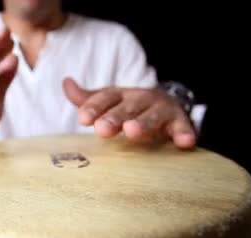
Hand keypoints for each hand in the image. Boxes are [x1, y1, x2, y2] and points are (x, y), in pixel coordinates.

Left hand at [63, 78, 195, 148]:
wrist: (168, 105)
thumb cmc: (130, 108)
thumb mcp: (109, 102)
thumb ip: (87, 99)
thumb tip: (66, 83)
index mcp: (120, 95)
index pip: (105, 98)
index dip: (94, 107)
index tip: (83, 119)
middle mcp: (140, 99)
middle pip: (127, 107)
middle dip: (114, 117)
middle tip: (102, 129)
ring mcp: (161, 110)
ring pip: (152, 116)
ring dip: (143, 123)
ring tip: (132, 131)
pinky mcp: (179, 122)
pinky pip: (182, 128)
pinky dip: (184, 133)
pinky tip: (184, 142)